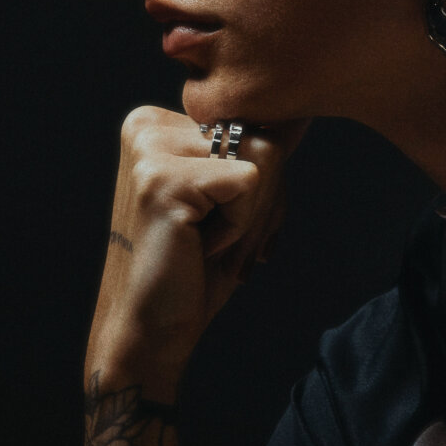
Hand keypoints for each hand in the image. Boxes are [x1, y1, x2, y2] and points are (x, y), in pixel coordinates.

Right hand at [86, 107, 306, 395]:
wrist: (153, 328)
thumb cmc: (196, 267)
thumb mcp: (232, 199)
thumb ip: (255, 153)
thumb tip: (298, 117)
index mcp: (157, 124)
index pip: (256, 127)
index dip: (263, 188)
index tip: (222, 225)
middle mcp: (147, 126)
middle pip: (265, 139)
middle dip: (265, 204)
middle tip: (218, 244)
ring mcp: (150, 150)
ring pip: (265, 157)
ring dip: (254, 217)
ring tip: (208, 244)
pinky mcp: (163, 179)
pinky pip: (251, 183)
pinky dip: (243, 226)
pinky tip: (200, 247)